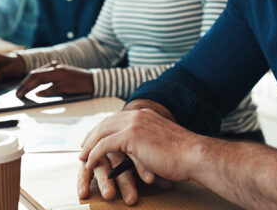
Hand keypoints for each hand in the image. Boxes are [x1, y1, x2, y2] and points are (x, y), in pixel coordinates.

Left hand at [15, 61, 93, 97]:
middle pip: (35, 75)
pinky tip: (38, 94)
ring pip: (41, 80)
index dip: (25, 80)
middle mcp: (56, 70)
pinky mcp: (66, 85)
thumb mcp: (63, 73)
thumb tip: (38, 87)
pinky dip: (44, 91)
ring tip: (23, 94)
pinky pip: (52, 88)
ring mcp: (61, 77)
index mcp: (55, 67)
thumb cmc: (77, 79)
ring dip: (29, 88)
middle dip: (24, 84)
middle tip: (18, 93)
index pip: (35, 72)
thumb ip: (51, 75)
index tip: (19, 88)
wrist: (92, 80)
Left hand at [79, 108, 200, 201]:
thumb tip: (144, 151)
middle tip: (83, 146)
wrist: (193, 154)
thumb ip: (150, 140)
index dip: (104, 128)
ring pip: (101, 132)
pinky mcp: (130, 137)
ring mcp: (133, 124)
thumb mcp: (164, 141)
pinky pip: (103, 146)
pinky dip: (94, 154)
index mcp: (146, 114)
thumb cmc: (184, 154)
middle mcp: (138, 115)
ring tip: (83, 157)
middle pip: (106, 122)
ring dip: (89, 146)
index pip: (118, 118)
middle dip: (92, 134)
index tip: (96, 137)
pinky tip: (90, 163)